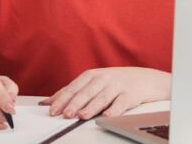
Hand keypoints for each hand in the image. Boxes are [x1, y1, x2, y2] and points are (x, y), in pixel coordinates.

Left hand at [39, 67, 170, 119]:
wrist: (145, 79)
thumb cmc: (115, 82)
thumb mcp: (93, 83)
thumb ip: (71, 92)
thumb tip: (46, 102)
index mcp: (91, 76)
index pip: (73, 88)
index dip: (62, 99)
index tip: (52, 110)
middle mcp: (103, 79)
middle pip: (86, 92)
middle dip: (74, 103)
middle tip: (64, 114)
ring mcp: (117, 86)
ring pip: (102, 97)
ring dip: (91, 107)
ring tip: (81, 116)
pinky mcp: (130, 95)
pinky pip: (121, 103)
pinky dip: (114, 109)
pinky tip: (107, 115)